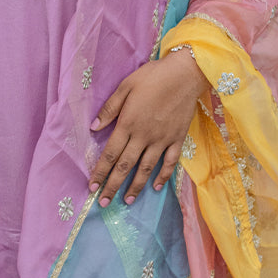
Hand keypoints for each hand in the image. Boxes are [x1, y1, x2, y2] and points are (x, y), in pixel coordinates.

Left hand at [88, 50, 205, 206]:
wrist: (185, 74)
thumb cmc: (153, 77)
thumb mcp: (126, 86)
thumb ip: (110, 108)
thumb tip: (94, 127)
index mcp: (128, 123)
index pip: (110, 154)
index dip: (100, 172)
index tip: (92, 186)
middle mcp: (144, 136)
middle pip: (125, 166)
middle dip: (113, 186)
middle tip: (104, 203)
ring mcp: (162, 139)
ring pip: (146, 168)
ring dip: (136, 186)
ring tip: (127, 200)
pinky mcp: (177, 139)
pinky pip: (169, 162)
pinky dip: (163, 176)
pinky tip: (156, 187)